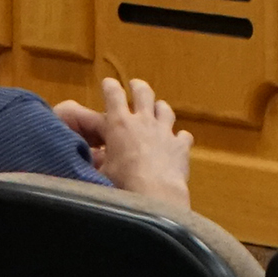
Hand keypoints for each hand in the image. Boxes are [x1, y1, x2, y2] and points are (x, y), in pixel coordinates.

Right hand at [56, 75, 193, 204]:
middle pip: (143, 93)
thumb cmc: (121, 183)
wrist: (154, 193)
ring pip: (165, 109)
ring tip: (158, 108)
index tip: (108, 82)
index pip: (113, 95)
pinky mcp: (181, 145)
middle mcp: (143, 121)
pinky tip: (178, 141)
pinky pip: (183, 135)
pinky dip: (179, 137)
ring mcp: (164, 131)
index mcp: (119, 124)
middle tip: (135, 85)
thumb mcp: (101, 172)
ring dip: (160, 108)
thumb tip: (94, 158)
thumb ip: (99, 161)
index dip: (110, 86)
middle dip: (138, 87)